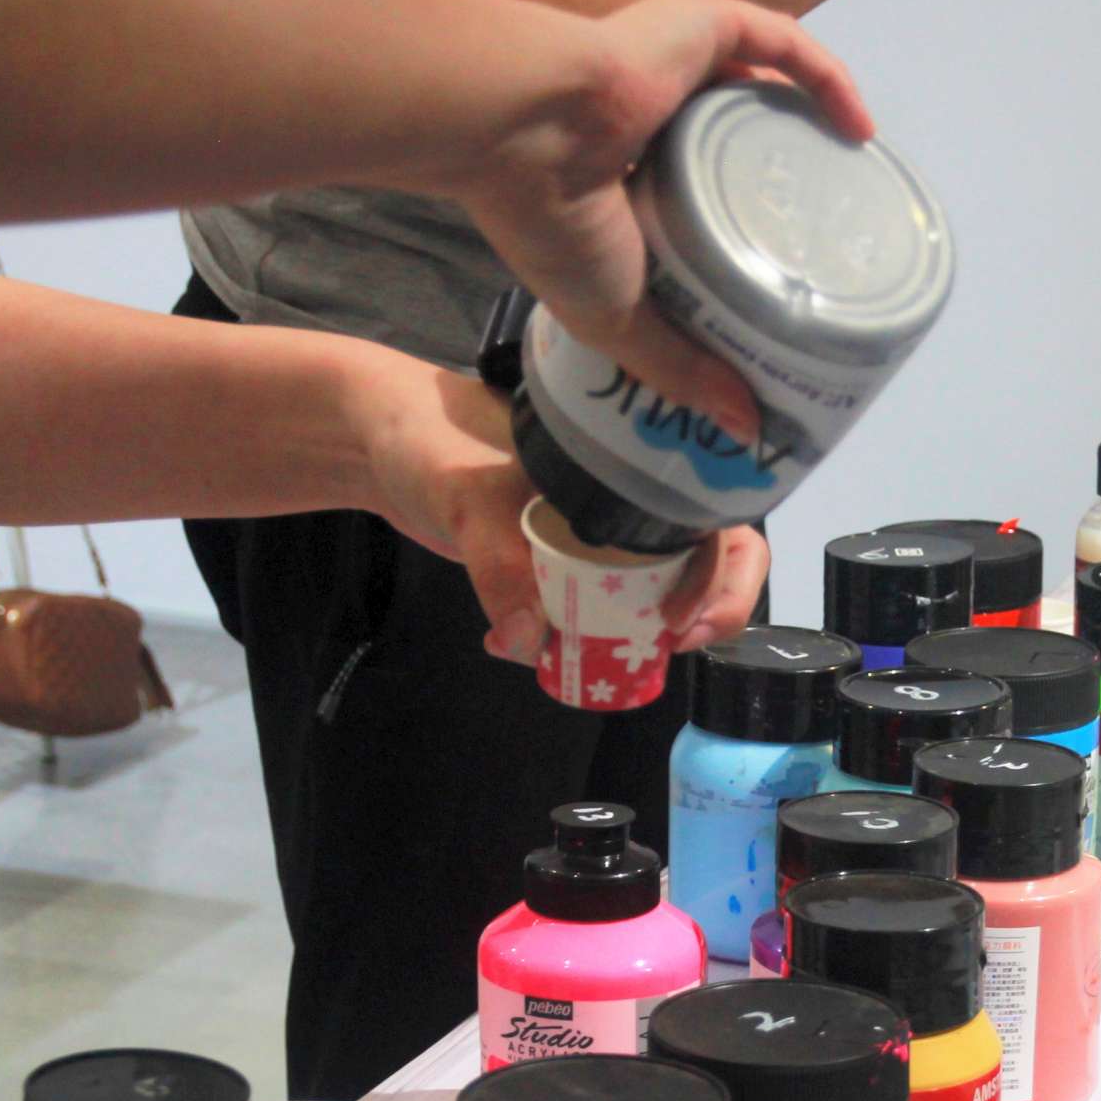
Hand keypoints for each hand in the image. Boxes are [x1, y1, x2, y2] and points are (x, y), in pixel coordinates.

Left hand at [351, 350, 766, 664]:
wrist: (376, 441)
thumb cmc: (431, 437)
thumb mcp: (468, 497)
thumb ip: (498, 567)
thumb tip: (531, 643)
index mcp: (634, 459)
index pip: (719, 514)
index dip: (725, 576)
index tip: (682, 620)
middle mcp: (630, 494)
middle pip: (707, 559)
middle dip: (704, 613)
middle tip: (666, 647)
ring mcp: (600, 530)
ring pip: (657, 587)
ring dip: (643, 633)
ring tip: (602, 663)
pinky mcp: (564, 560)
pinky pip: (601, 604)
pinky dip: (585, 639)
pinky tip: (536, 652)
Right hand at [453, 0, 870, 444]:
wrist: (522, 131)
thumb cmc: (553, 222)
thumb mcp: (621, 317)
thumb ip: (682, 369)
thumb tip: (748, 432)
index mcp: (624, 172)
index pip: (700, 193)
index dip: (749, 227)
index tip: (793, 272)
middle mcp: (656, 112)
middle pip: (742, 145)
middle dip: (788, 185)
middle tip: (835, 239)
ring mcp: (681, 64)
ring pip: (767, 94)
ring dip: (814, 132)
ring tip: (855, 187)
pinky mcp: (700, 22)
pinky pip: (782, 44)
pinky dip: (827, 79)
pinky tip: (861, 126)